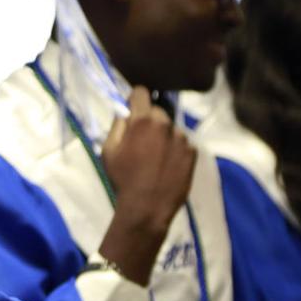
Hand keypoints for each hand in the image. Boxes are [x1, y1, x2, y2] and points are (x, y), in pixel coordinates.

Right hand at [97, 87, 197, 284]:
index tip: (132, 109)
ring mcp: (182, 138)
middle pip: (158, 110)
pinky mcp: (192, 152)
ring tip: (156, 158)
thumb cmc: (123, 179)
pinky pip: (183, 144)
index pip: (141, 92)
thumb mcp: (108, 152)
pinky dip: (175, 150)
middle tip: (143, 140)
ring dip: (164, 136)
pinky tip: (167, 166)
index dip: (134, 99)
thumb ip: (117, 127)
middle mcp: (166, 123)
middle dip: (150, 120)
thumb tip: (124, 113)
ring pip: (171, 128)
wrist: (147, 208)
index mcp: (143, 121)